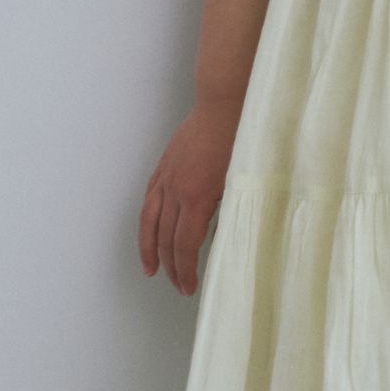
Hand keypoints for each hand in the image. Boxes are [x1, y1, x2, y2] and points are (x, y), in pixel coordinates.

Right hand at [138, 98, 240, 296]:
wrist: (224, 103)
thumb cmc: (241, 138)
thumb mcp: (243, 180)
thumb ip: (233, 210)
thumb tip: (231, 238)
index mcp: (197, 197)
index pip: (185, 245)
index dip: (184, 270)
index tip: (188, 287)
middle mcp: (176, 190)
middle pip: (166, 238)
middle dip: (170, 266)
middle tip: (178, 286)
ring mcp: (166, 177)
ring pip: (150, 221)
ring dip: (149, 249)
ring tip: (150, 269)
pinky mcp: (164, 166)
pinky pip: (149, 200)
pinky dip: (146, 221)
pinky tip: (149, 231)